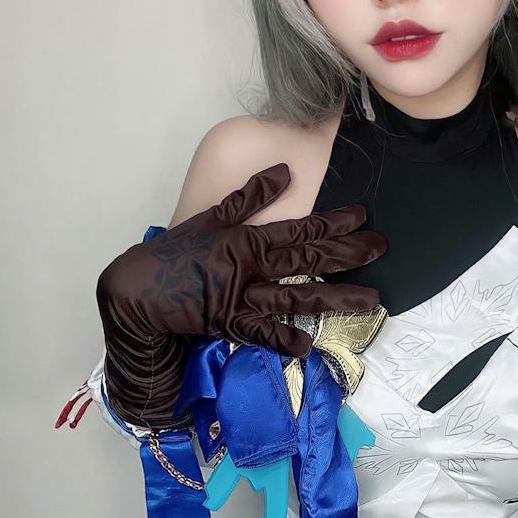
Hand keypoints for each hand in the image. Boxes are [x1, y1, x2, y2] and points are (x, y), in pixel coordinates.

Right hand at [96, 162, 387, 427]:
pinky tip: (308, 346)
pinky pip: (261, 333)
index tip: (364, 218)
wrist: (135, 290)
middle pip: (307, 258)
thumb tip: (283, 171)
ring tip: (371, 301)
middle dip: (348, 253)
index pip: (299, 228)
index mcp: (246, 239)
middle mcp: (250, 267)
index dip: (334, 223)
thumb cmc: (175, 253)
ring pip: (296, 296)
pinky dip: (282, 339)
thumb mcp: (211, 217)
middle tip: (381, 247)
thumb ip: (249, 197)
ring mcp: (241, 297)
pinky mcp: (229, 324)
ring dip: (335, 298)